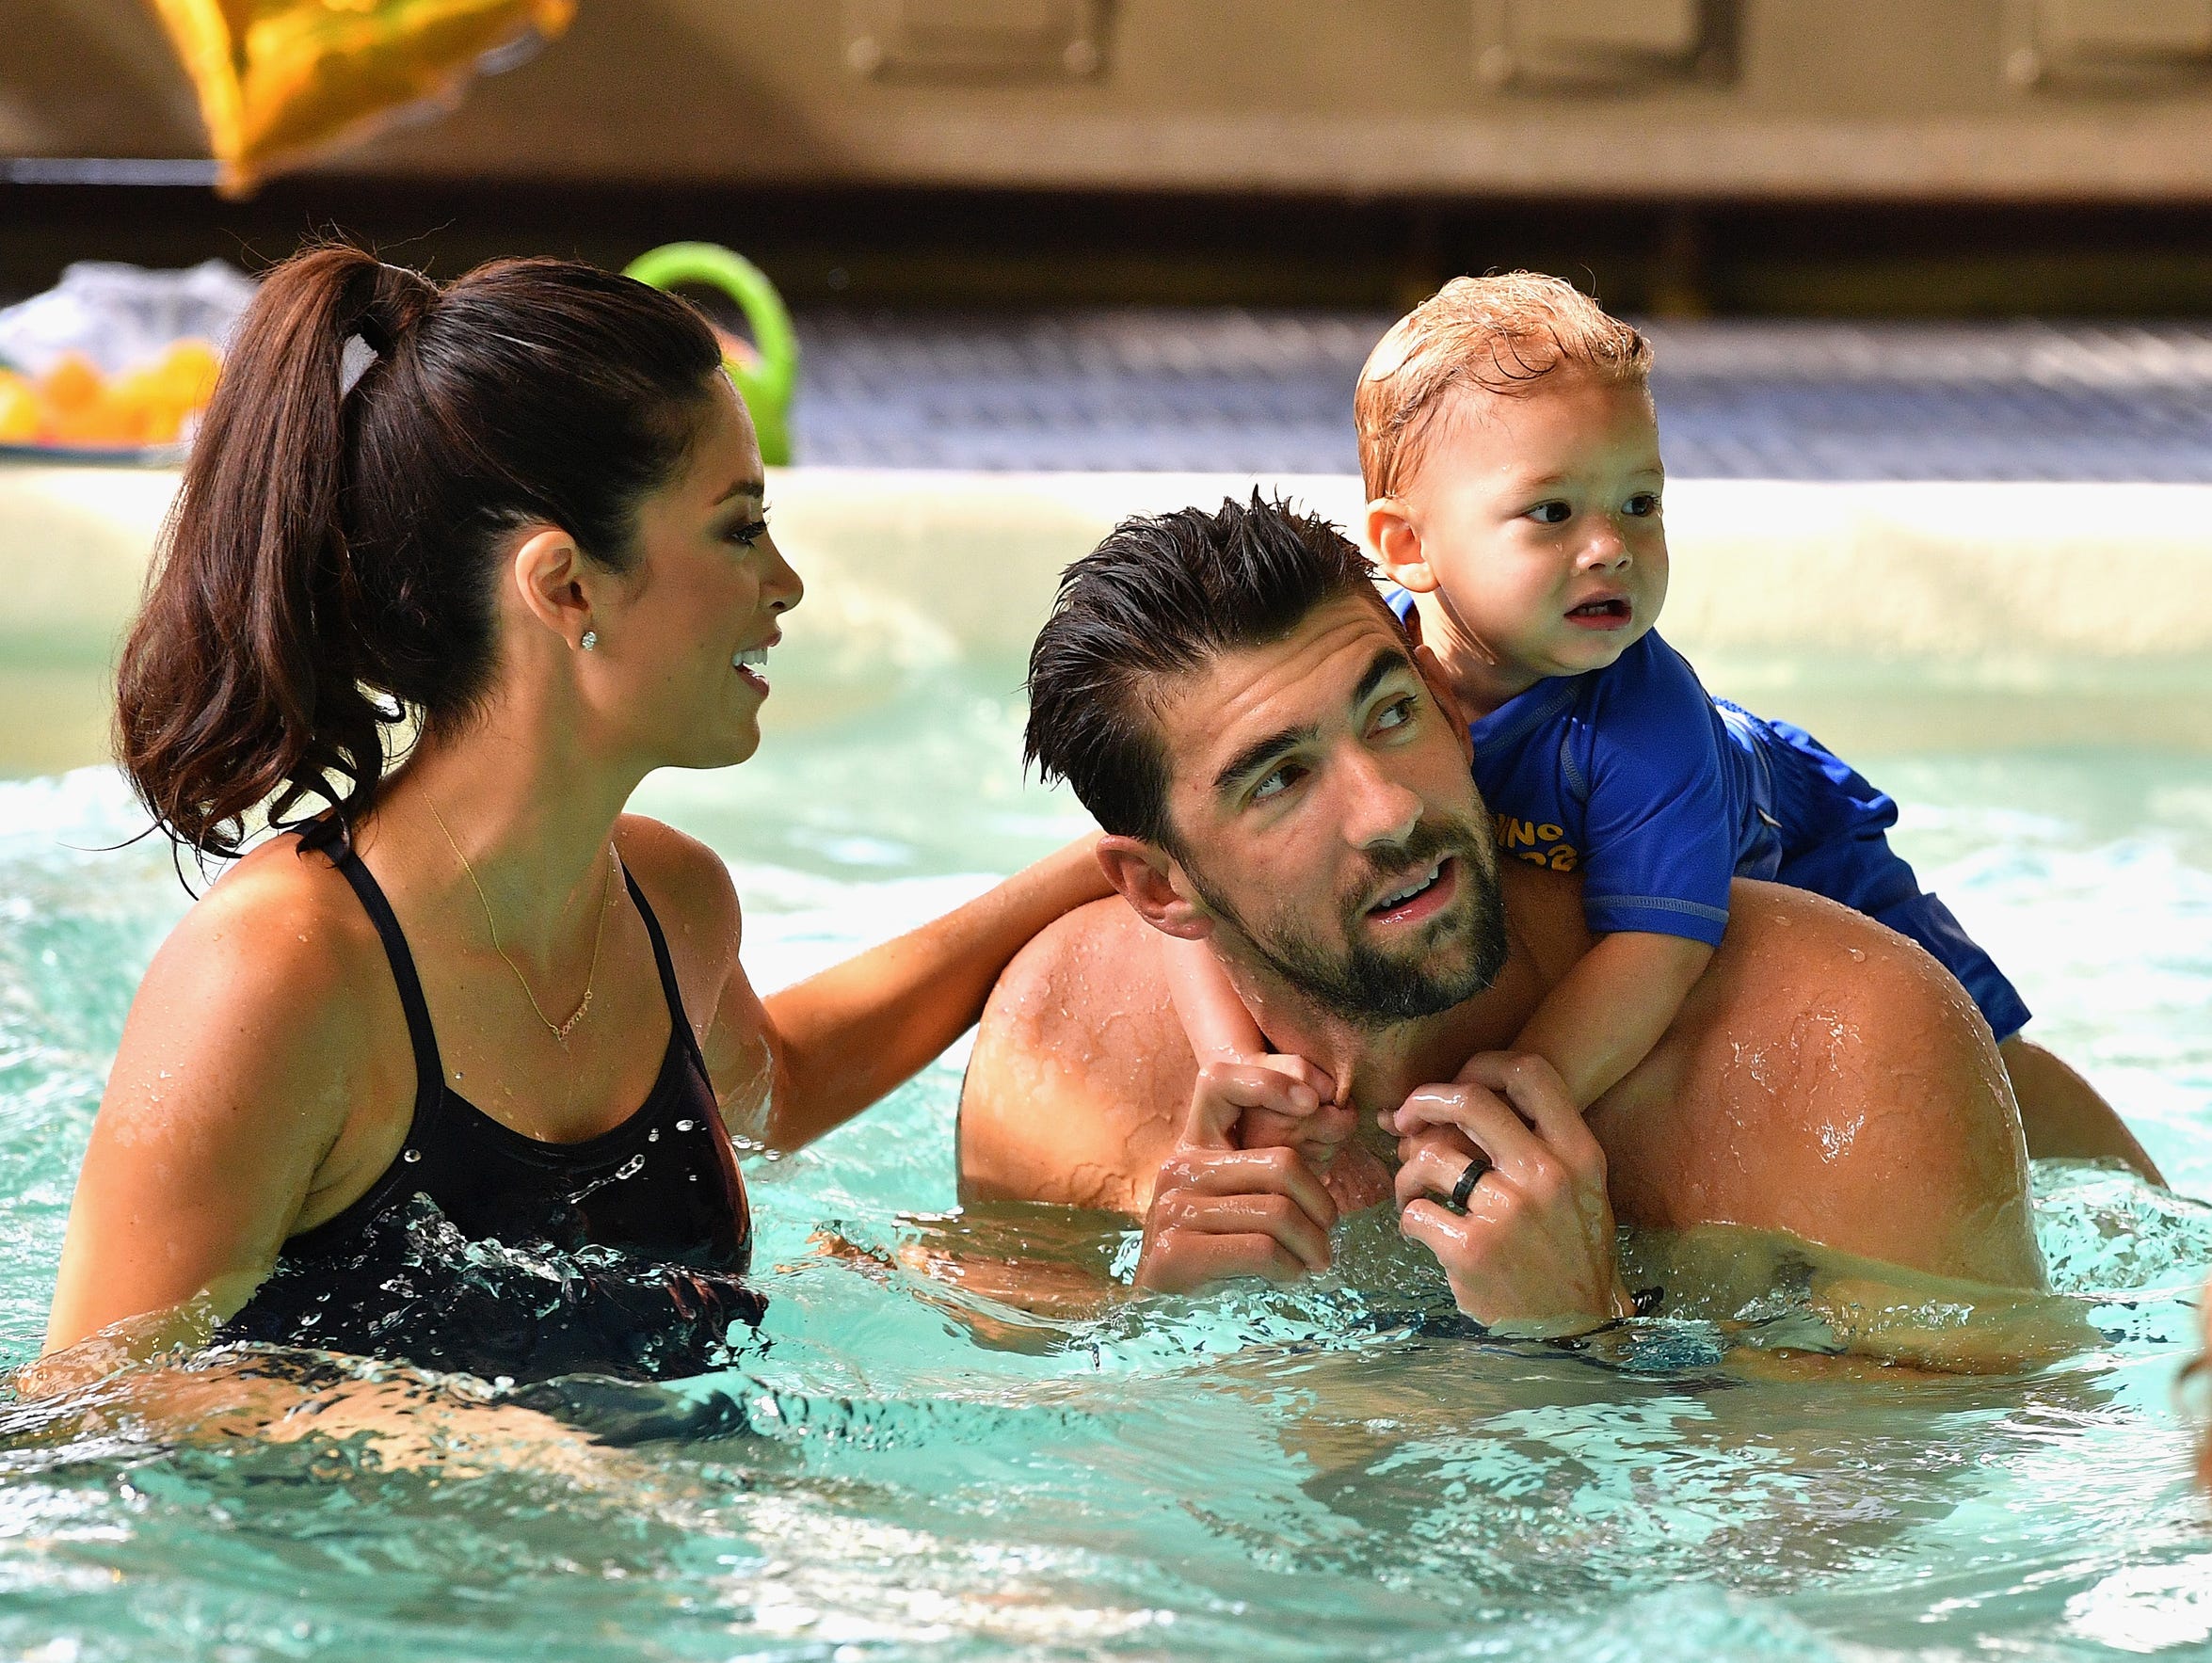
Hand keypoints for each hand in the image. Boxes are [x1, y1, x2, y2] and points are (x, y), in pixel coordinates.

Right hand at [1135, 1059, 1339, 1293]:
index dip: (1270, 1079)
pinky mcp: (1175, 1250)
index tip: (1313, 1102)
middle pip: (1280, 1163)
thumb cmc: (1214, 1254)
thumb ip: (1268, 1171)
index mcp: (1194, 1145)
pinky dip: (1289, 1267)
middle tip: (1328, 1234)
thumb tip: (1339, 1124)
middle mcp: (1179, 1167)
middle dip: (1321, 1204)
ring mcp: (1173, 1208)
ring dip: (1312, 1245)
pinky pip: (1260, 1248)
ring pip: (1278, 1211)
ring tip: (1315, 1263)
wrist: (1158, 1314)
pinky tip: (1290, 1276)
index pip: (1219, 1080)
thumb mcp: (1236, 1201)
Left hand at [1383, 1051, 1629, 1337]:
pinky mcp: (1471, 1249)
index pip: (1530, 1073)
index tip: (1458, 1080)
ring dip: (1407, 1172)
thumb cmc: (1571, 1254)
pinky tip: (1420, 1232)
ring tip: (1412, 1192)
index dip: (1483, 1064)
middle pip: (1468, 1101)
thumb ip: (1540, 1143)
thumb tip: (1463, 1099)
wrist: (1573, 1329)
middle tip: (1406, 1119)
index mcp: (1578, 1154)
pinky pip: (1416, 1212)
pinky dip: (1408, 1219)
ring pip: (1429, 1157)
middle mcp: (1545, 1176)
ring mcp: (1507, 1212)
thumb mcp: (1581, 1190)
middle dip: (1423, 1101)